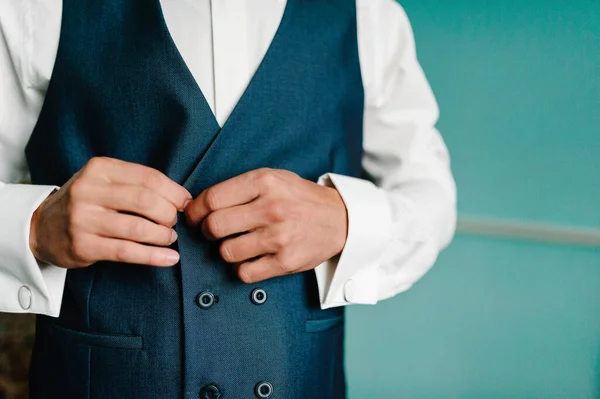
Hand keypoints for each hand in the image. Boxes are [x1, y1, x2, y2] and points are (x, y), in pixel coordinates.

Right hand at [30, 157, 190, 268]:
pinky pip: (127, 252)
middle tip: (175, 223)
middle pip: (145, 201)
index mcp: (99, 169)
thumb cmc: (87, 202)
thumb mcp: (104, 181)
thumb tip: (181, 197)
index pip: (148, 177)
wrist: (41, 227)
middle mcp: (88, 191)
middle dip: (169, 214)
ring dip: (163, 236)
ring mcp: (83, 219)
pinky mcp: (83, 246)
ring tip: (170, 238)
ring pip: (138, 228)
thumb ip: (137, 184)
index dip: (174, 191)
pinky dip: (154, 256)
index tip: (185, 203)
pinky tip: (170, 258)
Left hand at [185, 168, 347, 282]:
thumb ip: (239, 188)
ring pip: (226, 252)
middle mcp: (272, 208)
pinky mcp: (286, 261)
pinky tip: (251, 258)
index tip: (194, 217)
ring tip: (238, 243)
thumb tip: (198, 206)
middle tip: (213, 231)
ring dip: (226, 250)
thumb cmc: (298, 197)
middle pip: (215, 226)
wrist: (340, 218)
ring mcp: (280, 237)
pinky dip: (242, 268)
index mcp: (265, 182)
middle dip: (207, 231)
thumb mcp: (272, 178)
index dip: (195, 211)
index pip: (212, 199)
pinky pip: (245, 272)